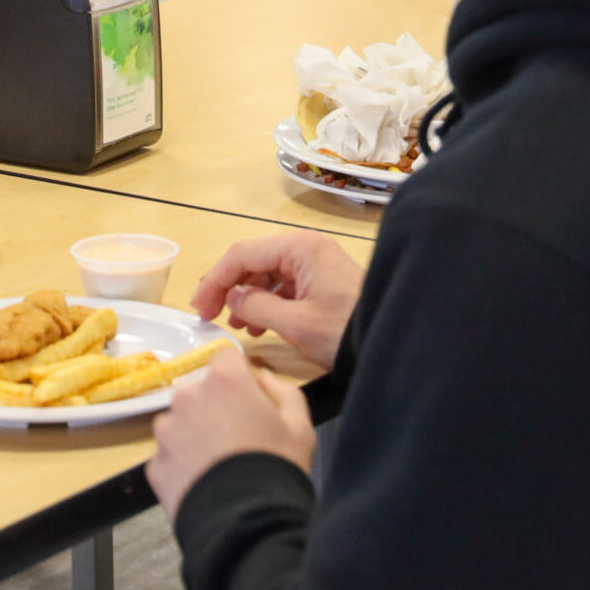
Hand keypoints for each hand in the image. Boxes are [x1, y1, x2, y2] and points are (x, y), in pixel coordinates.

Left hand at [147, 349, 314, 524]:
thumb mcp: (299, 425)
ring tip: (219, 465)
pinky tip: (204, 483)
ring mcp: (166, 431)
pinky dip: (183, 465)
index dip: (240, 377)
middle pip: (200, 391)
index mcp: (224, 380)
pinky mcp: (155, 464)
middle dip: (215, 406)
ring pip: (181, 423)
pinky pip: (170, 456)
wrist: (246, 524)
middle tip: (238, 438)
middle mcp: (187, 397)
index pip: (226, 358)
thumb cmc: (277, 466)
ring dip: (195, 435)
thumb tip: (261, 379)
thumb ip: (281, 390)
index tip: (250, 399)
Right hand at [192, 232, 363, 370]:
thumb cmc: (344, 331)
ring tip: (234, 325)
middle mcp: (306, 248)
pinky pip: (283, 285)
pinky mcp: (322, 280)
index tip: (199, 308)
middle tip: (208, 316)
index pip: (242, 254)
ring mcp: (315, 263)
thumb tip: (231, 300)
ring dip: (245, 297)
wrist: (390, 342)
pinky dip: (265, 302)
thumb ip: (255, 307)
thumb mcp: (295, 323)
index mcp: (299, 248)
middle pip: (253, 260)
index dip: (215, 280)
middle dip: (227, 288)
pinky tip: (256, 325)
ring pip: (266, 273)